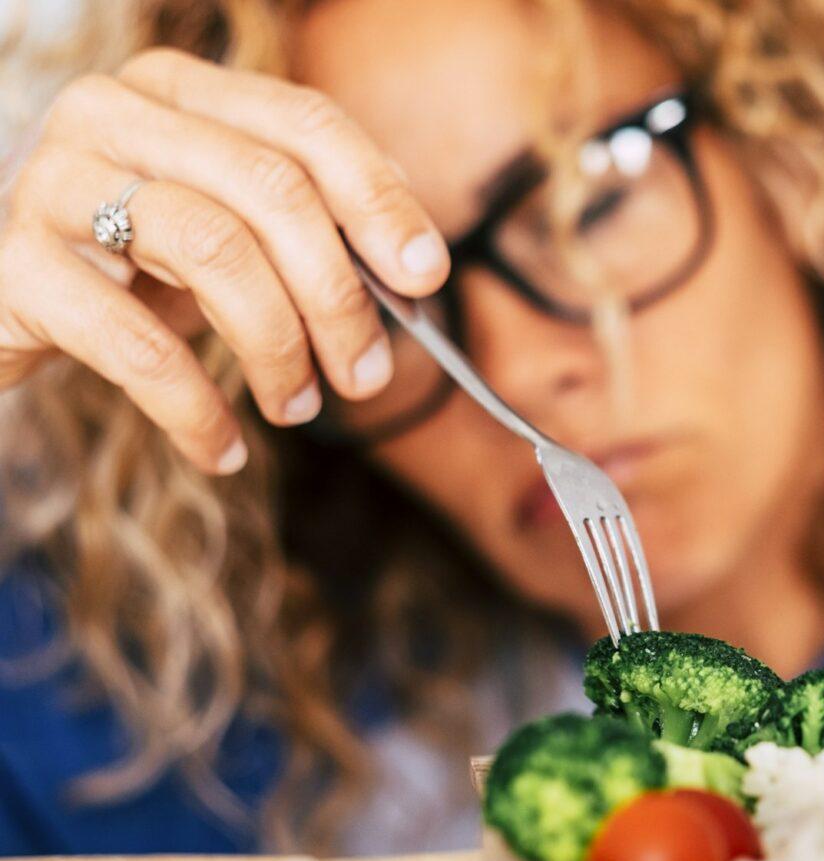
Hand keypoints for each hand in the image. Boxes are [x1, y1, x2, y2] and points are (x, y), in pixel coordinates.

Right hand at [0, 47, 449, 472]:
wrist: (13, 314)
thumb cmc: (141, 273)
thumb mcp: (236, 237)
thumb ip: (319, 232)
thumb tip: (416, 269)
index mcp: (182, 90)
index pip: (306, 125)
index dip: (379, 201)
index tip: (425, 277)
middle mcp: (113, 113)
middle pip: (272, 189)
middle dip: (339, 296)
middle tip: (368, 376)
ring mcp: (53, 180)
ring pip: (214, 249)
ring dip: (279, 348)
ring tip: (297, 406)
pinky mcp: (15, 266)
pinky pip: (135, 344)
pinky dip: (196, 409)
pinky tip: (223, 449)